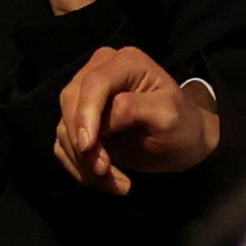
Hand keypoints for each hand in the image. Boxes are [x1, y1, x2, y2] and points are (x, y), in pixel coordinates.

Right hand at [55, 43, 221, 193]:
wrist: (182, 142)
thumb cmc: (181, 124)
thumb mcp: (167, 115)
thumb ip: (134, 109)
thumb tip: (104, 119)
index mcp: (124, 62)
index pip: (94, 84)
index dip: (86, 115)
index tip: (88, 148)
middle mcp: (99, 71)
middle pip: (71, 103)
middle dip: (83, 144)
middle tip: (105, 173)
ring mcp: (85, 95)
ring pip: (65, 128)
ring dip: (83, 162)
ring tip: (117, 183)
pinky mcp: (78, 120)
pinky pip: (64, 144)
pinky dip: (80, 167)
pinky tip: (105, 181)